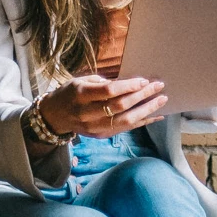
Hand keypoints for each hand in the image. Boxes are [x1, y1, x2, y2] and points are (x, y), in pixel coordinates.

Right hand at [40, 75, 167, 139]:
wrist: (54, 117)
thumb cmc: (69, 94)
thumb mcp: (81, 81)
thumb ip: (103, 83)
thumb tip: (129, 83)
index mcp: (81, 95)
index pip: (109, 92)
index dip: (129, 86)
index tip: (144, 80)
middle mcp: (88, 113)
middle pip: (120, 106)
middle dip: (142, 95)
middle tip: (158, 86)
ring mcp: (95, 127)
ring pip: (126, 120)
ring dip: (147, 110)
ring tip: (162, 100)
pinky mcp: (101, 135)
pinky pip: (126, 129)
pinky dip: (143, 122)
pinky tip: (156, 115)